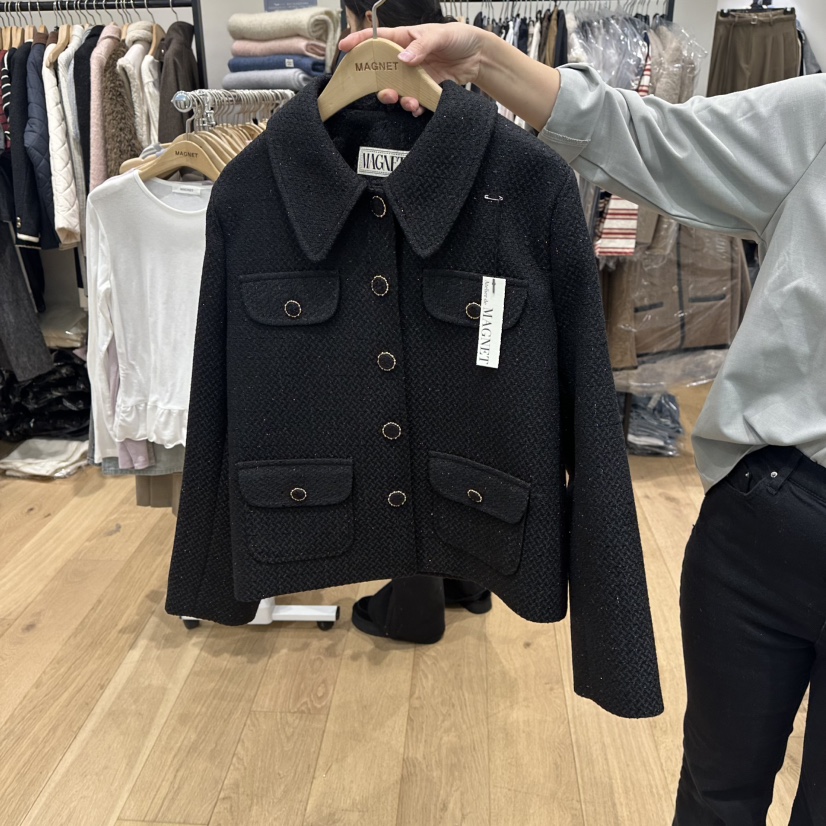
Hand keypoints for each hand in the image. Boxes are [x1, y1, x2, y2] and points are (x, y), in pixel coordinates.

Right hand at [339, 23, 488, 116]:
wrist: (478, 56)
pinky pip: (415, 101)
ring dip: (400, 100)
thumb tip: (403, 58)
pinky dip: (415, 108)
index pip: (377, 38)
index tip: (344, 48)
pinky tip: (419, 109)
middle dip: (381, 86)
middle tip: (387, 94)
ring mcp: (415, 75)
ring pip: (399, 90)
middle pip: (383, 73)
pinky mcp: (425, 89)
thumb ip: (421, 47)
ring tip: (409, 104)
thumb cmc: (458, 37)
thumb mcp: (440, 35)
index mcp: (404, 39)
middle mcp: (406, 59)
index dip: (359, 42)